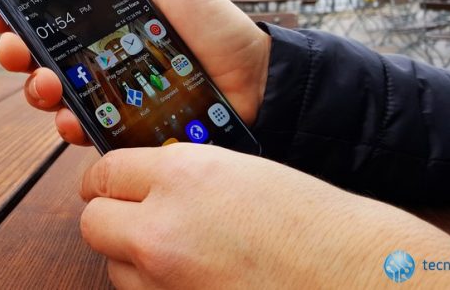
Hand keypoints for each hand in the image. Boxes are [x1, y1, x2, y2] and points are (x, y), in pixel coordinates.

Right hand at [0, 0, 270, 144]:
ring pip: (51, 95)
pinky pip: (83, 128)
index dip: (13, 14)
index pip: (46, 18)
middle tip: (15, 48)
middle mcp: (97, 57)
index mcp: (103, 21)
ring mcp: (108, 92)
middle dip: (14, 52)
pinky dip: (69, 125)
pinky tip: (72, 118)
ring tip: (48, 82)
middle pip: (37, 58)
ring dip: (36, 90)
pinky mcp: (121, 124)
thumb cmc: (216, 27)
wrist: (253, 79)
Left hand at [80, 144, 449, 288]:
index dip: (107, 178)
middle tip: (130, 216)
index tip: (110, 183)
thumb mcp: (239, 172)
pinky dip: (152, 285)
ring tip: (172, 250)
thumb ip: (182, 176)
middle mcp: (163, 225)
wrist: (355, 275)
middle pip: (93, 220)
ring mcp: (166, 277)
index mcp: (183, 173)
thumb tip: (142, 184)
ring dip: (130, 256)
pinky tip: (186, 275)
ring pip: (112, 264)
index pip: (106, 170)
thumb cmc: (312, 220)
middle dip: (108, 216)